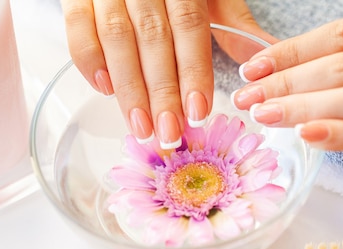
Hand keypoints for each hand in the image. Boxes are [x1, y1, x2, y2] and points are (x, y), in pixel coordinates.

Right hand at [60, 0, 275, 148]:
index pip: (188, 25)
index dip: (193, 70)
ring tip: (141, 127)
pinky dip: (88, 59)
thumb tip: (265, 51)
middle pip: (152, 37)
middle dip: (161, 91)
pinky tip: (103, 89)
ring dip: (129, 88)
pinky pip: (77, 27)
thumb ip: (233, 20)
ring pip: (116, 37)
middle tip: (169, 134)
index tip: (198, 111)